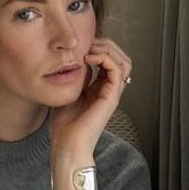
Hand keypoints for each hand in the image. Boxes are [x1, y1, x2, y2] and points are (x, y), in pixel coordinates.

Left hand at [49, 37, 132, 159]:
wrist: (67, 145)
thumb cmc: (65, 126)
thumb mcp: (68, 94)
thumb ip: (76, 78)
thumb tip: (78, 60)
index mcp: (100, 89)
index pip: (111, 60)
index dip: (100, 48)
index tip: (83, 45)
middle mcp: (109, 90)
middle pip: (121, 58)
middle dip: (106, 45)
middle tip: (89, 44)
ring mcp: (112, 94)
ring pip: (124, 62)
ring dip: (108, 50)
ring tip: (90, 50)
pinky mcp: (111, 98)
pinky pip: (117, 70)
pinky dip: (105, 58)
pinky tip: (89, 59)